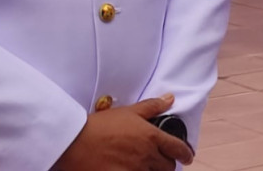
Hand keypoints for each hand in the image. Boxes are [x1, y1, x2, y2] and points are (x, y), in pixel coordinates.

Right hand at [54, 94, 193, 170]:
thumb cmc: (100, 125)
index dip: (185, 154)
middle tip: (163, 163)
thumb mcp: (129, 112)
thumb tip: (169, 99)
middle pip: (168, 167)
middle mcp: (146, 156)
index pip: (177, 148)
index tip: (187, 156)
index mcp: (151, 137)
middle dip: (168, 165)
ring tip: (148, 168)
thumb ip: (152, 106)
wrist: (75, 142)